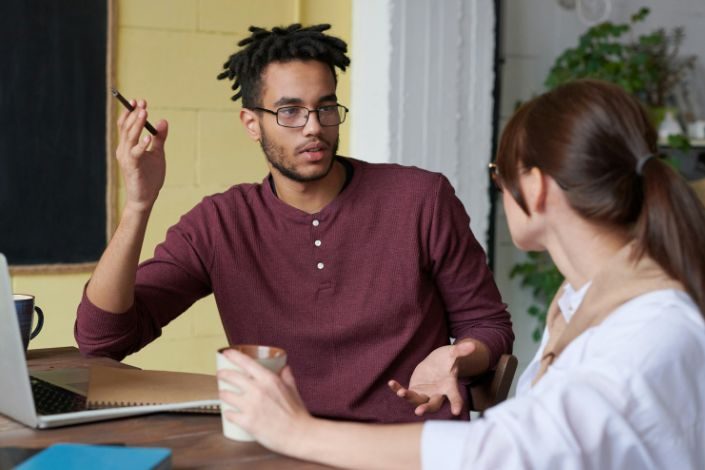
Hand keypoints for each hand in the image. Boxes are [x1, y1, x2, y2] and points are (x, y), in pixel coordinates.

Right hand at [115, 98, 168, 212]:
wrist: (145, 198)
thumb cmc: (149, 177)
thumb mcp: (157, 154)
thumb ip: (160, 138)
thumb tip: (163, 121)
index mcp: (127, 146)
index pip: (126, 125)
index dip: (130, 112)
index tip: (139, 101)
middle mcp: (123, 150)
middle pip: (126, 128)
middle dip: (133, 114)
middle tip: (142, 103)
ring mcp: (126, 158)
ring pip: (129, 137)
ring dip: (137, 124)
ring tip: (144, 113)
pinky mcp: (132, 167)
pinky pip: (135, 154)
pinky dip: (141, 145)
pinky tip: (148, 138)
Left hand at [217, 349, 313, 454]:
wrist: (298, 435)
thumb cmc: (297, 414)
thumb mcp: (293, 389)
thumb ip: (287, 377)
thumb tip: (284, 367)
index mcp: (269, 379)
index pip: (246, 362)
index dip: (233, 355)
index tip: (227, 353)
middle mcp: (257, 390)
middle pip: (231, 376)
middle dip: (223, 374)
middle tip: (220, 375)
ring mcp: (250, 406)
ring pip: (226, 395)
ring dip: (223, 394)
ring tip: (224, 395)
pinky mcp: (246, 422)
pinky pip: (229, 414)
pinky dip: (228, 413)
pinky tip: (229, 413)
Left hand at [388, 341, 475, 415]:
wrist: (437, 364)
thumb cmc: (447, 360)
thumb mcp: (453, 354)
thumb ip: (461, 351)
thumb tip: (472, 345)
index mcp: (449, 386)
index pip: (454, 396)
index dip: (456, 404)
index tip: (455, 412)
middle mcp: (437, 394)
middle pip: (433, 404)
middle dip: (426, 408)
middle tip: (419, 411)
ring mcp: (425, 394)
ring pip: (417, 400)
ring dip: (409, 397)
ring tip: (401, 392)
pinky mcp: (415, 390)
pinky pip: (406, 392)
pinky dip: (398, 389)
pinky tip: (391, 383)